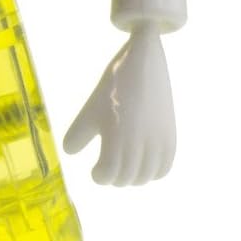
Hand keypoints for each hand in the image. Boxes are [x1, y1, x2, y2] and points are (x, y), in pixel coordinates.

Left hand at [63, 26, 175, 185]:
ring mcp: (158, 139)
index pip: (109, 174)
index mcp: (117, 135)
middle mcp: (140, 141)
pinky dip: (153, 173)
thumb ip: (77, 135)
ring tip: (123, 167)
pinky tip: (142, 165)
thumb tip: (71, 154)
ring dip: (133, 178)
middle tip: (107, 167)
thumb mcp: (89, 109)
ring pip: (146, 176)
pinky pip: (165, 167)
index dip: (99, 176)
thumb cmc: (113, 86)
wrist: (144, 62)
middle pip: (127, 178)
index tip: (95, 169)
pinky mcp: (169, 134)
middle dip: (114, 177)